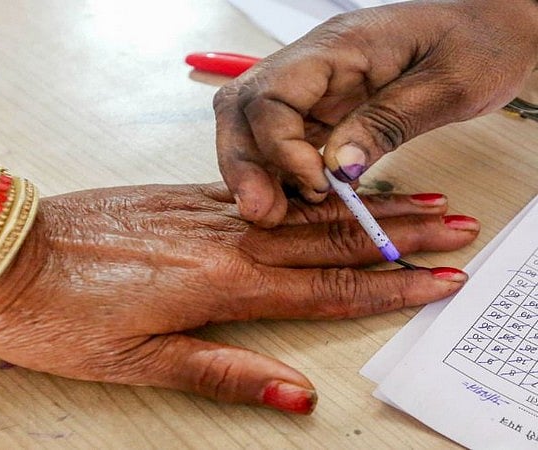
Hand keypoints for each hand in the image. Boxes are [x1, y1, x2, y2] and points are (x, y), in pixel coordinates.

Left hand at [0, 183, 477, 413]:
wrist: (10, 255)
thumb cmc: (64, 316)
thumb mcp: (139, 363)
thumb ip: (223, 372)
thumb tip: (293, 395)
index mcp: (220, 284)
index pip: (326, 289)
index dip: (388, 288)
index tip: (437, 280)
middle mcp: (227, 239)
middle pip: (329, 240)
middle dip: (398, 236)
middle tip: (454, 227)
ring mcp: (210, 211)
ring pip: (304, 210)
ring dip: (364, 208)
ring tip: (416, 199)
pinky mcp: (189, 195)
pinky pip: (265, 191)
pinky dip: (308, 192)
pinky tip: (333, 187)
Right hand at [214, 0, 537, 226]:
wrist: (492, 28)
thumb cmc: (479, 42)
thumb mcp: (448, 84)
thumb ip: (387, 123)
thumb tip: (337, 168)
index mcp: (337, 47)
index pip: (272, 95)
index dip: (280, 146)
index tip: (316, 183)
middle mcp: (311, 66)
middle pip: (243, 108)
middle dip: (243, 162)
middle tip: (260, 212)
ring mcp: (313, 90)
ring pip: (253, 127)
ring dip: (256, 172)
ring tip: (272, 213)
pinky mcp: (322, 111)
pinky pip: (283, 143)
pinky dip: (279, 174)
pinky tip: (292, 200)